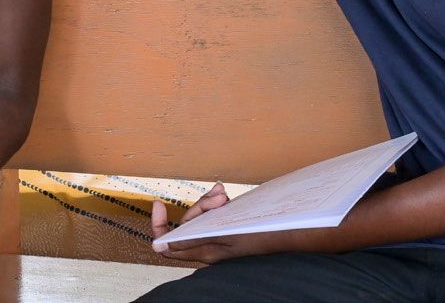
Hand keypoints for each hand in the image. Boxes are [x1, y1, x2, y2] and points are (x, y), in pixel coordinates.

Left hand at [150, 183, 281, 263]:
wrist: (286, 231)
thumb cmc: (258, 236)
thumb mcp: (221, 236)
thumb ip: (189, 240)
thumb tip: (158, 246)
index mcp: (203, 251)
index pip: (168, 245)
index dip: (158, 225)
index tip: (158, 204)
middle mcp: (207, 244)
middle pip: (188, 222)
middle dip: (200, 205)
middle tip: (219, 198)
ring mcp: (217, 235)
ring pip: (201, 214)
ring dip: (209, 200)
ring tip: (223, 194)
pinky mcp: (226, 226)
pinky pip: (213, 211)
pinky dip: (216, 200)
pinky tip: (223, 194)